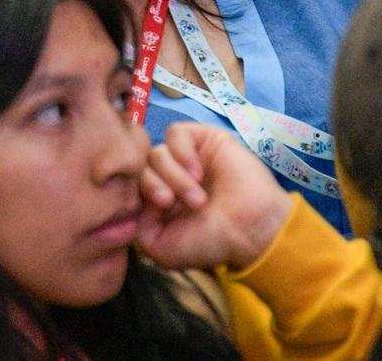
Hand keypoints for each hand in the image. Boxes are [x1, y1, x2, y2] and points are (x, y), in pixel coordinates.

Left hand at [135, 122, 293, 270]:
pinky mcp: (204, 139)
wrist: (250, 230)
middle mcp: (171, 176)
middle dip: (154, 186)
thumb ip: (137, 228)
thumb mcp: (162, 249)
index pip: (131, 184)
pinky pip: (176, 133)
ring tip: (197, 197)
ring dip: (173, 176)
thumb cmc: (210, 242)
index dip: (138, 196)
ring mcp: (188, 156)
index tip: (160, 212)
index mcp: (160, 200)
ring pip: (157, 152)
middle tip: (172, 204)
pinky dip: (181, 152)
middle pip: (141, 167)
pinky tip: (198, 172)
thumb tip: (134, 201)